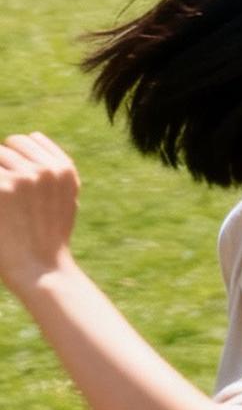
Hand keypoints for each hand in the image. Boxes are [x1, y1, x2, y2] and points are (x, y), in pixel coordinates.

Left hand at [0, 134, 79, 294]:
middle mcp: (46, 169)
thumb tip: (31, 138)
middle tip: (10, 200)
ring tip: (6, 205)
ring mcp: (22, 177)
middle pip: (9, 147)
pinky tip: (1, 209)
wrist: (40, 271)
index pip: (31, 140)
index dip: (19, 159)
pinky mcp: (0, 187)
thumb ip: (54, 171)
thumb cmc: (49, 240)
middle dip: (4, 167)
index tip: (18, 186)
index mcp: (64, 170)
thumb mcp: (66, 201)